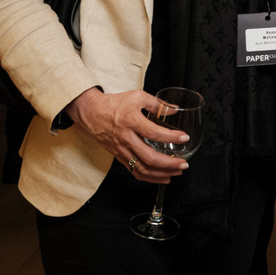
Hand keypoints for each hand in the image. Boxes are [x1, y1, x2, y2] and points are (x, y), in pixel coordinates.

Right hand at [64, 87, 189, 183]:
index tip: (184, 138)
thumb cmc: (115, 104)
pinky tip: (161, 177)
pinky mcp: (118, 156)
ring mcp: (121, 150)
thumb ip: (158, 104)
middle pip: (149, 157)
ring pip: (142, 169)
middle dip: (169, 164)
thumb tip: (174, 110)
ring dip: (161, 174)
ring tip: (176, 172)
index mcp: (131, 121)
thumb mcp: (138, 97)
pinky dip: (149, 177)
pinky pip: (134, 171)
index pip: (154, 133)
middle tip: (184, 163)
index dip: (171, 137)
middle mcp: (126, 139)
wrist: (91, 113)